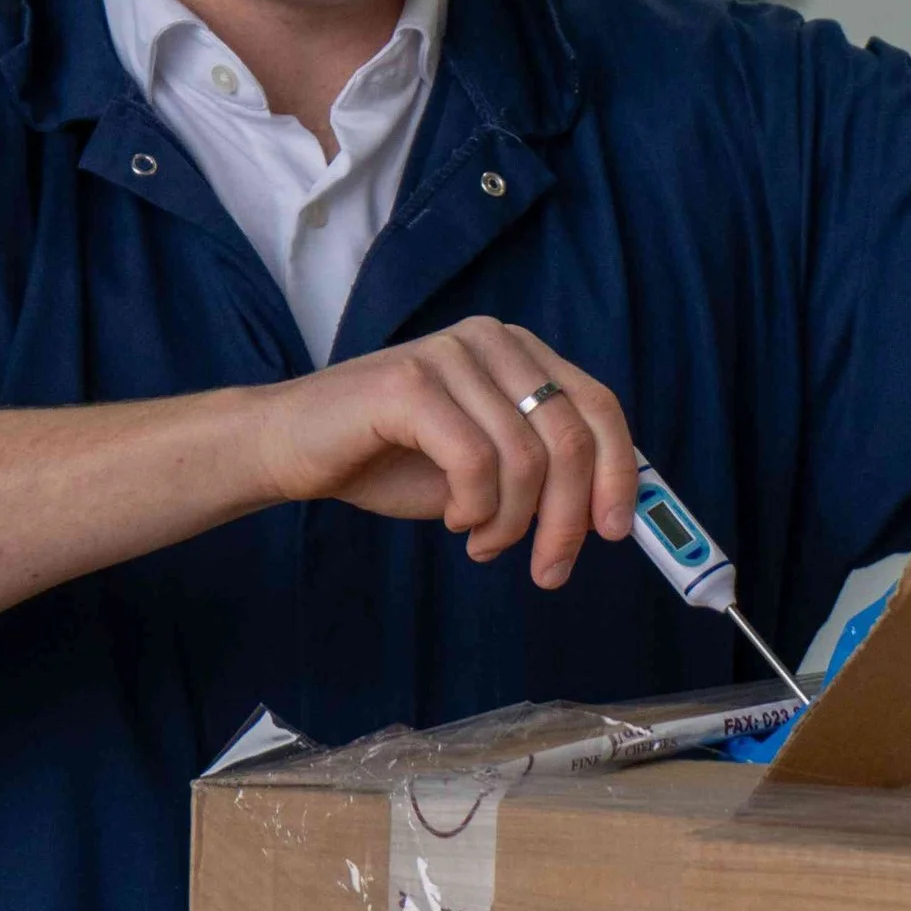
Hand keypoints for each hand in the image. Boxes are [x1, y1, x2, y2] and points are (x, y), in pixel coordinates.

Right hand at [264, 319, 638, 588]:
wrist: (291, 446)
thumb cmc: (390, 459)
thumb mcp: (486, 468)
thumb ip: (543, 473)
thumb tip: (609, 514)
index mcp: (520, 354)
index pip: (599, 408)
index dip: (619, 473)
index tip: (619, 532)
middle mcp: (493, 341)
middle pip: (569, 438)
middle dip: (568, 519)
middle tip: (548, 569)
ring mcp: (450, 356)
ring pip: (526, 458)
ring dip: (512, 523)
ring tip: (482, 542)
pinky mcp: (410, 383)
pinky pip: (475, 461)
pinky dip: (475, 508)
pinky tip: (454, 519)